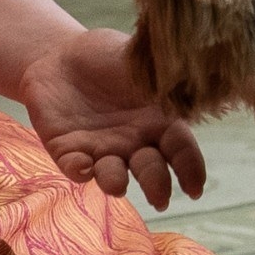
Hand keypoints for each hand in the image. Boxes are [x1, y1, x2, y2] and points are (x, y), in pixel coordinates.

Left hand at [21, 28, 205, 210]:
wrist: (60, 55)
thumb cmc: (106, 57)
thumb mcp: (136, 59)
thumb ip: (157, 72)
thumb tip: (187, 73)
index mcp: (157, 121)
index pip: (180, 149)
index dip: (190, 169)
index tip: (194, 189)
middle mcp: (133, 142)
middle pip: (150, 170)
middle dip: (156, 185)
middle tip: (159, 199)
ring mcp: (100, 149)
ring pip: (112, 174)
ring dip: (115, 182)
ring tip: (118, 185)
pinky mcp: (67, 150)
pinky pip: (74, 166)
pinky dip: (78, 169)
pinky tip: (82, 165)